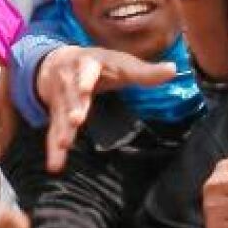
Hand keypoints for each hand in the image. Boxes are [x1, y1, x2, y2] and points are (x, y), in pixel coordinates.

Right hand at [36, 45, 175, 171]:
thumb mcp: (121, 64)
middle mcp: (71, 80)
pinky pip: (54, 131)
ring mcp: (61, 99)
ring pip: (62, 115)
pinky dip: (54, 149)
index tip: (84, 89)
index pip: (88, 70)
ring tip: (64, 143)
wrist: (57, 61)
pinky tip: (55, 166)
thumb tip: (173, 69)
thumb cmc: (100, 65)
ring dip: (63, 129)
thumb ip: (144, 71)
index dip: (86, 79)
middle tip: (76, 119)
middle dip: (74, 106)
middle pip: (72, 94)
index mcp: (89, 64)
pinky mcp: (56, 114)